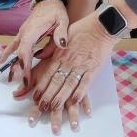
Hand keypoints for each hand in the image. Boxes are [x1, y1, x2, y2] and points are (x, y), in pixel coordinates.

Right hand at [0, 0, 68, 82]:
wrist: (47, 0)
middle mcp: (24, 33)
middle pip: (18, 53)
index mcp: (33, 31)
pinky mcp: (22, 34)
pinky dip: (7, 54)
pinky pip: (13, 46)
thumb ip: (61, 33)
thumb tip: (63, 45)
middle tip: (22, 84)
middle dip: (20, 69)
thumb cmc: (55, 11)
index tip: (26, 76)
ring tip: (10, 79)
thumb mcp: (62, 20)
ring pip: (13, 51)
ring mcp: (21, 33)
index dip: (24, 63)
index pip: (25, 49)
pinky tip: (2, 63)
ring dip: (11, 64)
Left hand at [14, 11, 114, 133]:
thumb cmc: (82, 30)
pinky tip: (74, 102)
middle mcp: (68, 61)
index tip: (35, 97)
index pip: (47, 73)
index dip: (41, 86)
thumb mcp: (62, 36)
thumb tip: (38, 55)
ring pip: (68, 85)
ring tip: (53, 109)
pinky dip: (79, 93)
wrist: (101, 26)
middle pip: (56, 82)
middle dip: (47, 96)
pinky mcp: (93, 69)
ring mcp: (81, 66)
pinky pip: (85, 83)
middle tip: (40, 109)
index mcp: (60, 54)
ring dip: (60, 98)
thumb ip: (51, 48)